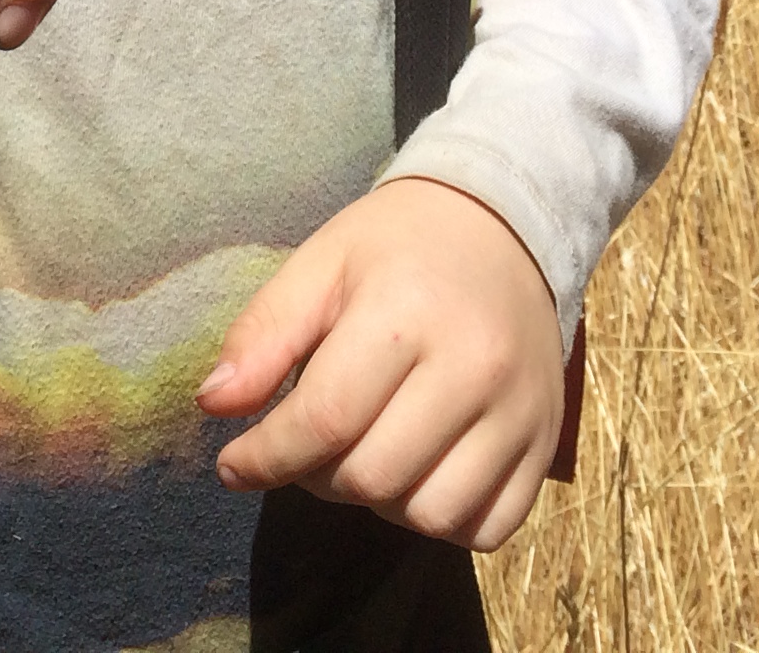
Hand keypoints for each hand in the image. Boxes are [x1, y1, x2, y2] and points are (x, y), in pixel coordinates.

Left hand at [197, 177, 562, 550]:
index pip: (324, 421)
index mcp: (405, 313)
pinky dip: (442, 520)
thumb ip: (263, 333)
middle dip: (317, 477)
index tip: (234, 464)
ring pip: (431, 515)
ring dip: (379, 503)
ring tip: (363, 454)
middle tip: (306, 446)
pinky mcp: (545, 444)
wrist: (502, 229)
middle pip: (373, 477)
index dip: (265, 457)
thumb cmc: (396, 248)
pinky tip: (417, 473)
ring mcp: (519, 412)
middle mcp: (472, 368)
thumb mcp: (320, 264)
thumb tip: (213, 406)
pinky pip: (486, 528)